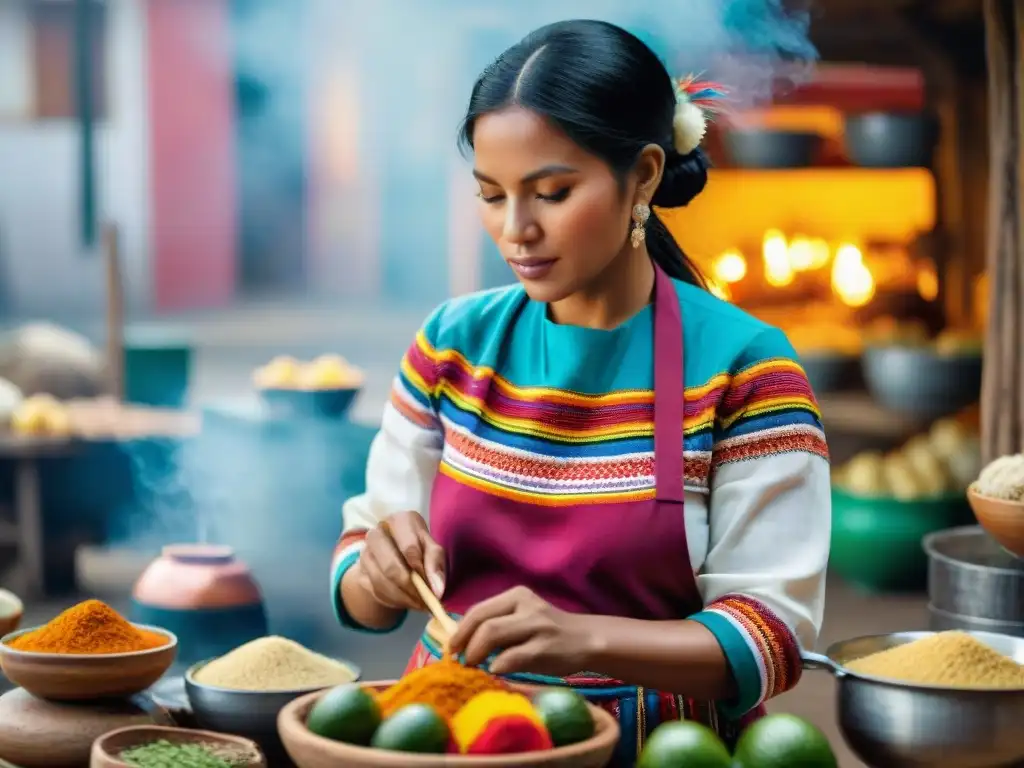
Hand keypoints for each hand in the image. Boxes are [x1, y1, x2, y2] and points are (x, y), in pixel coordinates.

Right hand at [358, 511, 446, 611]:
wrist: (396, 554)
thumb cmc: (419, 548)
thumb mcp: (433, 550)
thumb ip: (436, 564)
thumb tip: (437, 590)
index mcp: (399, 521)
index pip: (410, 548)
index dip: (422, 570)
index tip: (434, 588)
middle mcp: (377, 533)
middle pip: (391, 567)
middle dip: (411, 589)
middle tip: (425, 601)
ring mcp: (365, 552)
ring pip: (382, 582)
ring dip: (403, 598)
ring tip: (419, 603)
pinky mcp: (360, 571)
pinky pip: (376, 591)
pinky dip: (394, 601)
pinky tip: (406, 600)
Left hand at [447, 586, 597, 676]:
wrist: (587, 640)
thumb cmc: (548, 632)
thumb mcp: (523, 617)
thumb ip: (497, 622)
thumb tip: (461, 640)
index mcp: (516, 595)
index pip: (478, 610)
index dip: (459, 630)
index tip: (452, 648)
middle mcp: (525, 605)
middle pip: (482, 622)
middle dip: (464, 643)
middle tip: (460, 660)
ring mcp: (536, 626)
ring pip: (492, 635)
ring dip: (476, 654)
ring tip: (474, 666)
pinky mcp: (544, 648)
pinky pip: (511, 657)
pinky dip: (496, 666)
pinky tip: (495, 671)